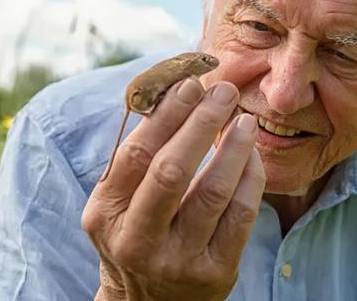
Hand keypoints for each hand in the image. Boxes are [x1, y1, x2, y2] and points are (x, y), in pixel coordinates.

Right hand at [82, 78, 265, 300]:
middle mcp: (137, 240)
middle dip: (201, 123)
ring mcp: (178, 260)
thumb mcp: (119, 203)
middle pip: (171, 171)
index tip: (189, 83)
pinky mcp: (215, 272)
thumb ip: (138, 159)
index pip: (136, 155)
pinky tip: (251, 154)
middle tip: (224, 92)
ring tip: (243, 119)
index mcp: (105, 214)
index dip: (166, 115)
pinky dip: (250, 177)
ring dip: (233, 147)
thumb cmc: (138, 234)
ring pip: (212, 192)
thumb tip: (176, 92)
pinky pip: (241, 215)